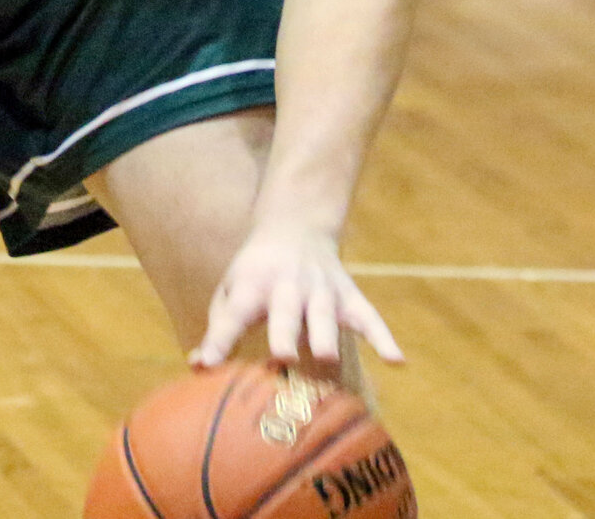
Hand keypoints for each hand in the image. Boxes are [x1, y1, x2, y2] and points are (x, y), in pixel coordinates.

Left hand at [193, 222, 401, 370]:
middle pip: (286, 312)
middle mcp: (287, 285)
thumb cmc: (255, 273)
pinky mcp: (348, 295)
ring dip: (326, 335)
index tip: (208, 364)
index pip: (233, 314)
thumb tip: (197, 367)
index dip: (219, 340)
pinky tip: (397, 362)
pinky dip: (383, 337)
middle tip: (282, 357)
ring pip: (325, 314)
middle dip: (285, 333)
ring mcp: (322, 289)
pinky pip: (369, 317)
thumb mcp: (231, 290)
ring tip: (327, 359)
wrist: (295, 227)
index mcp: (252, 285)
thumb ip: (218, 329)